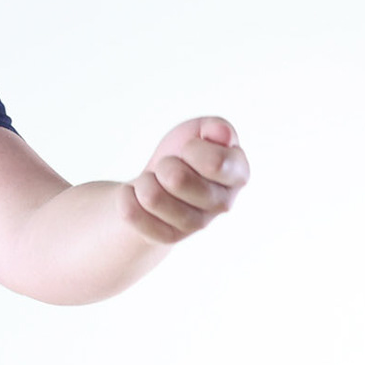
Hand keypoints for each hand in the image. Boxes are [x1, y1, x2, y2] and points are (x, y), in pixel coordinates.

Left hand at [121, 116, 248, 244]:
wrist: (160, 179)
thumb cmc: (184, 153)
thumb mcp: (199, 131)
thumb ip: (215, 128)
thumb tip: (223, 133)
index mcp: (237, 174)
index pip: (216, 164)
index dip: (192, 150)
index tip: (188, 148)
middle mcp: (223, 203)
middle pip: (179, 181)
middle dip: (165, 166)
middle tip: (167, 166)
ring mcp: (197, 223)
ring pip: (154, 200)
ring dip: (145, 182)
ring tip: (149, 179)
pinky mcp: (169, 237)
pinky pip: (137, 219)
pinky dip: (127, 201)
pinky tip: (130, 193)